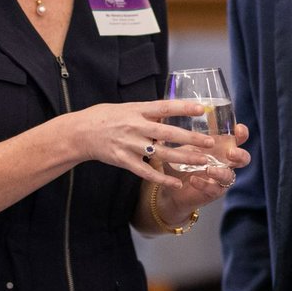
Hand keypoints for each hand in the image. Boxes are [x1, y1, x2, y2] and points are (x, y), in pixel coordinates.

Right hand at [73, 100, 216, 189]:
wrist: (80, 132)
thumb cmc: (105, 117)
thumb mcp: (127, 108)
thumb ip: (148, 112)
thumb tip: (170, 110)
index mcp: (136, 110)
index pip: (164, 107)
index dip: (183, 107)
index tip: (202, 109)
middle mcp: (134, 127)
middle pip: (167, 133)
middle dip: (190, 138)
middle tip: (210, 142)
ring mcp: (129, 145)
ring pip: (161, 153)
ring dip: (183, 158)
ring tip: (202, 162)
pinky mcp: (123, 161)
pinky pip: (145, 172)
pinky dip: (162, 178)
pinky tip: (176, 183)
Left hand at [160, 123, 250, 213]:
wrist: (172, 187)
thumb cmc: (180, 161)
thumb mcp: (182, 144)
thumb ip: (181, 132)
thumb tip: (166, 113)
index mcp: (220, 147)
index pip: (238, 138)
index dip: (242, 133)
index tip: (238, 128)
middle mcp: (224, 162)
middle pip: (243, 158)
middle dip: (240, 154)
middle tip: (230, 152)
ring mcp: (220, 178)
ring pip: (230, 176)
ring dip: (220, 172)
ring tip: (209, 169)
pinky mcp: (212, 191)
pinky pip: (214, 189)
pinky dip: (204, 183)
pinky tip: (193, 179)